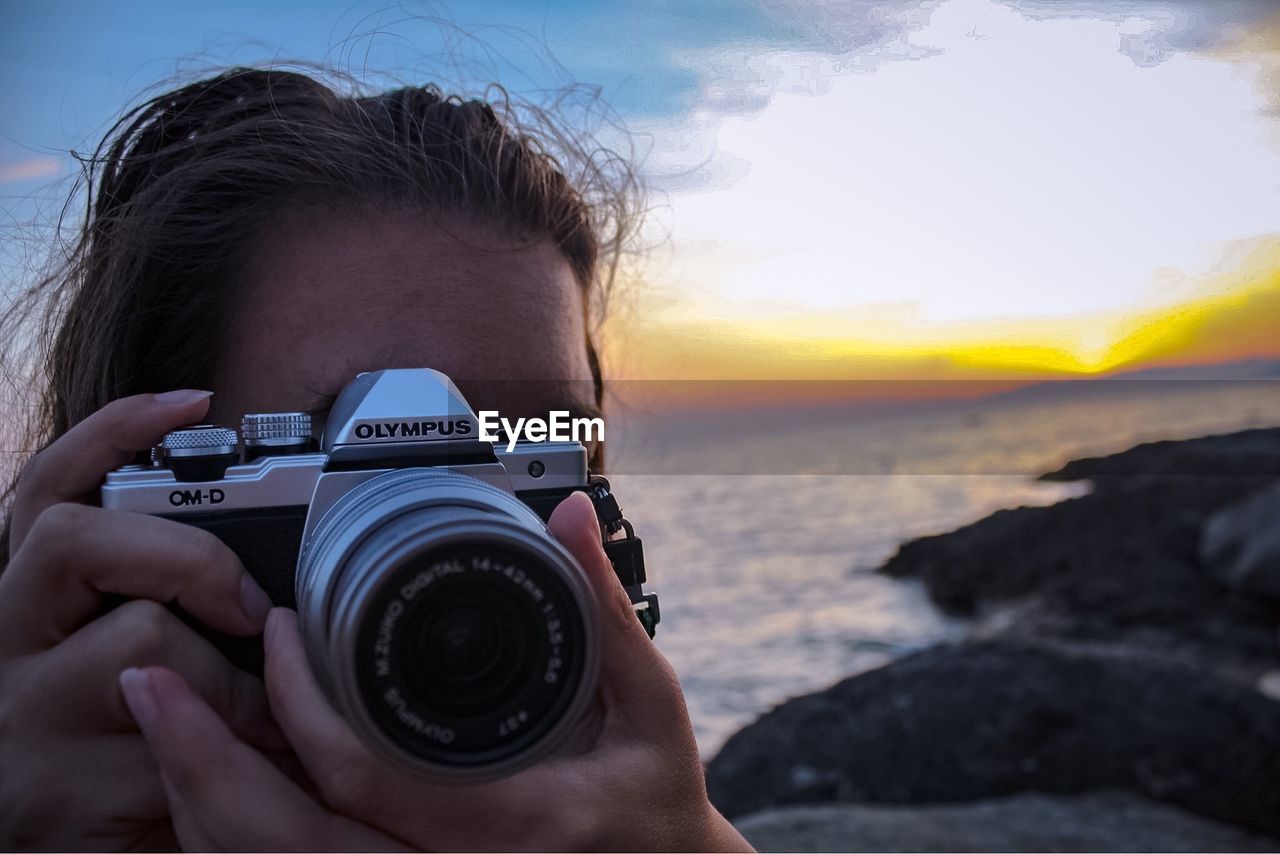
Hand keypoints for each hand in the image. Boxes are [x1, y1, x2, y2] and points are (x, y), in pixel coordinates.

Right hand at [0, 391, 284, 849]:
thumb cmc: (136, 745)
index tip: (195, 401)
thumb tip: (276, 575)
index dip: (115, 433)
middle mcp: (8, 643)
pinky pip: (167, 740)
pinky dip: (229, 748)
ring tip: (258, 724)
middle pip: (71, 539)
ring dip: (229, 685)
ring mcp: (20, 719)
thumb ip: (179, 607)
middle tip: (249, 608)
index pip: (50, 486)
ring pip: (139, 642)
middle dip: (187, 560)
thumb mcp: (161, 660)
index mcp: (36, 599)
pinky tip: (244, 765)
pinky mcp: (53, 792)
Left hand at [121, 491, 751, 851]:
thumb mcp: (650, 704)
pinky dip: (235, 832)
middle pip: (283, 845)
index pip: (364, 779)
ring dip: (200, 800)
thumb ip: (604, 609)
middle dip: (200, 765)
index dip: (301, 704)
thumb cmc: (653, 798)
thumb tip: (568, 516)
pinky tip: (211, 775)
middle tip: (148, 685)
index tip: (276, 628)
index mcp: (506, 828)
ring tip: (160, 719)